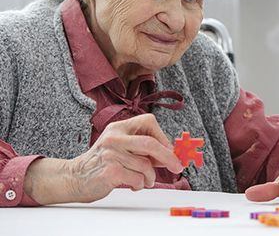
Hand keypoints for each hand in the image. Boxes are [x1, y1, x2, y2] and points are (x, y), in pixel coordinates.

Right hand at [25, 113, 183, 203]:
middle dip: (168, 156)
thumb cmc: (101, 163)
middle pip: (150, 143)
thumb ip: (141, 147)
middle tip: (177, 166)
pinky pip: (137, 178)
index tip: (170, 149)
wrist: (74, 178)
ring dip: (150, 177)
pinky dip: (140, 184)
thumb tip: (171, 153)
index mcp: (119, 128)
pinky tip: (133, 185)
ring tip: (145, 181)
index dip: (163, 136)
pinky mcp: (110, 171)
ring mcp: (111, 154)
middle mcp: (114, 138)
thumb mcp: (120, 147)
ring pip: (145, 165)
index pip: (148, 121)